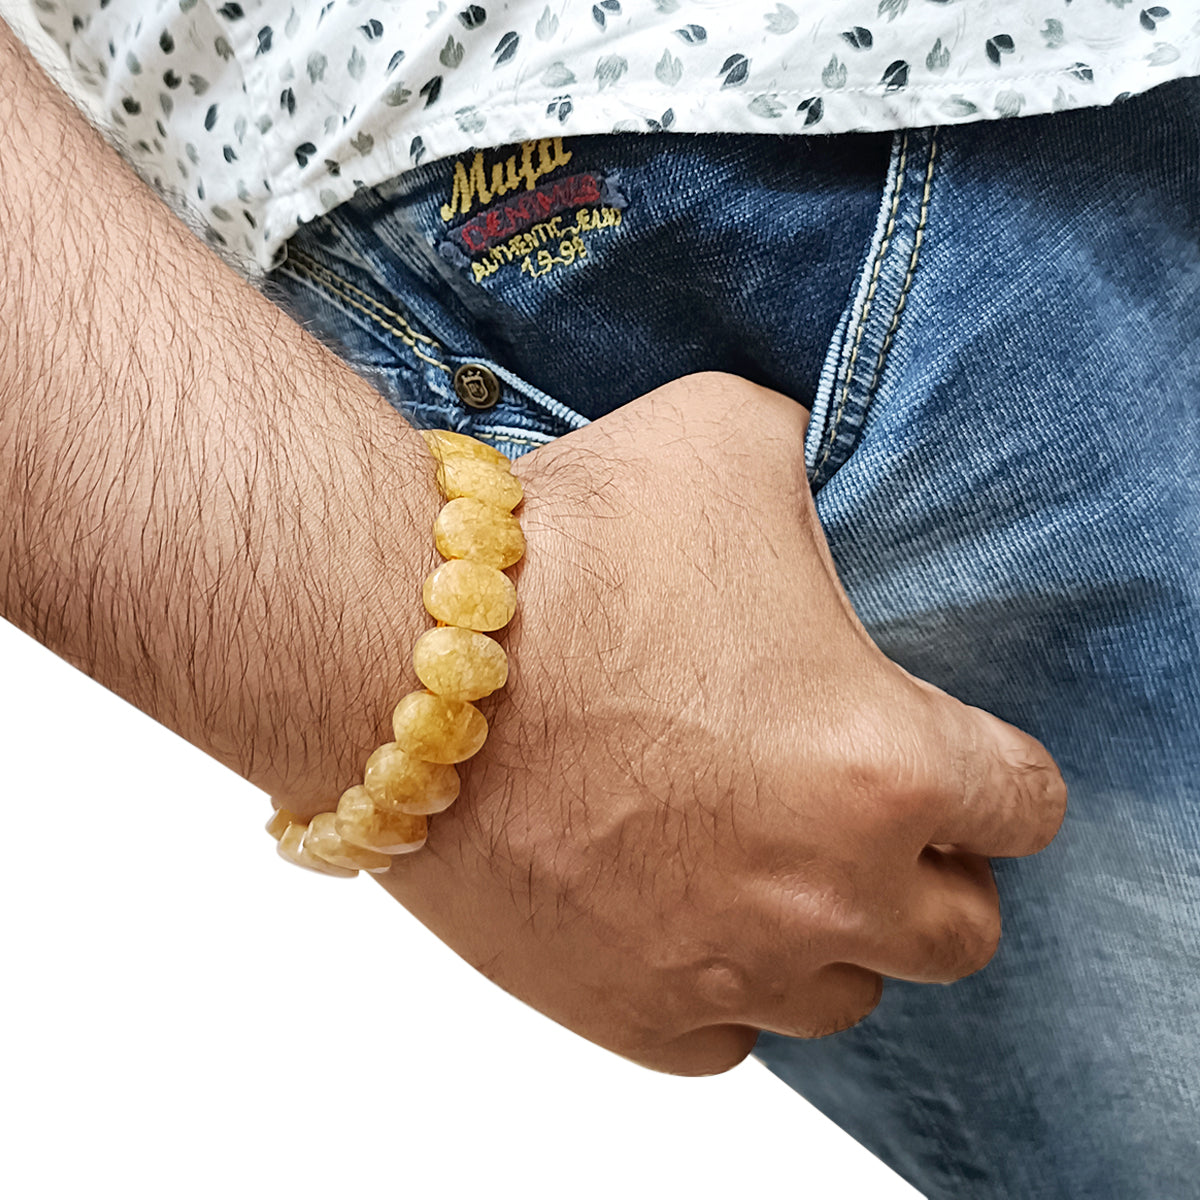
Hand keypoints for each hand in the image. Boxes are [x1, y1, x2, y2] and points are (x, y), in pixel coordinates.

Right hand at [379, 372, 1066, 1074]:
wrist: (399, 651)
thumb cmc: (566, 551)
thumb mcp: (730, 438)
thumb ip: (817, 468)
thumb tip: (818, 473)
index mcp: (883, 762)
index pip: (1024, 805)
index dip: (998, 776)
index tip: (955, 757)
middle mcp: (823, 890)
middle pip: (957, 934)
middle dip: (929, 874)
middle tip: (863, 813)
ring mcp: (725, 964)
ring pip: (841, 996)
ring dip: (825, 934)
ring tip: (764, 861)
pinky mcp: (626, 1009)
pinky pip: (726, 1041)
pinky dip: (722, 985)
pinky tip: (681, 913)